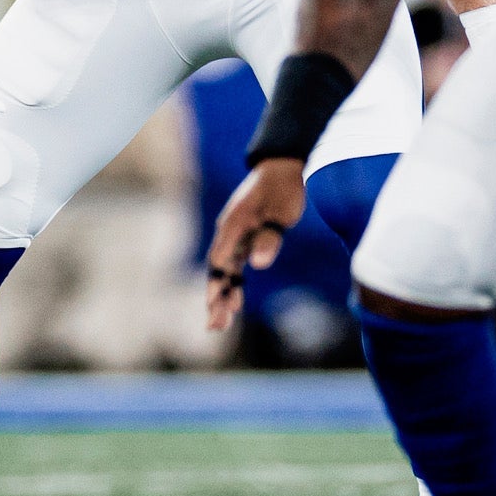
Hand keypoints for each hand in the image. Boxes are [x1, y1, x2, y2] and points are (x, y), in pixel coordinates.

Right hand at [205, 158, 305, 330]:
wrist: (282, 168)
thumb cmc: (282, 189)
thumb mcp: (280, 212)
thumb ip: (269, 238)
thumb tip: (258, 265)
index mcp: (234, 225)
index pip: (220, 260)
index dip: (216, 283)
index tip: (213, 304)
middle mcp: (230, 232)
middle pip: (219, 270)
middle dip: (216, 298)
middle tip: (214, 327)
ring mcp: (236, 236)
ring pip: (226, 271)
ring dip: (224, 296)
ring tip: (221, 324)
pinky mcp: (246, 238)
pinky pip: (237, 266)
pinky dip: (235, 284)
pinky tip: (236, 303)